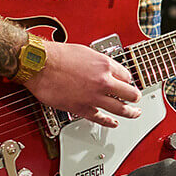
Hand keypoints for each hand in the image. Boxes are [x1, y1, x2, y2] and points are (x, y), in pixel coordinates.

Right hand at [26, 40, 140, 127]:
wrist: (40, 64)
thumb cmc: (57, 55)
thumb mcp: (85, 52)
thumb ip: (97, 63)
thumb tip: (101, 68)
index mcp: (105, 65)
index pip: (127, 76)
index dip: (128, 81)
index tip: (127, 83)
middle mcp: (103, 81)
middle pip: (130, 93)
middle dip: (135, 97)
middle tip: (136, 99)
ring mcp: (94, 97)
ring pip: (120, 108)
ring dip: (130, 112)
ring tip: (134, 113)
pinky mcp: (82, 108)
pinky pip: (100, 118)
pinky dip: (109, 122)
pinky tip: (113, 123)